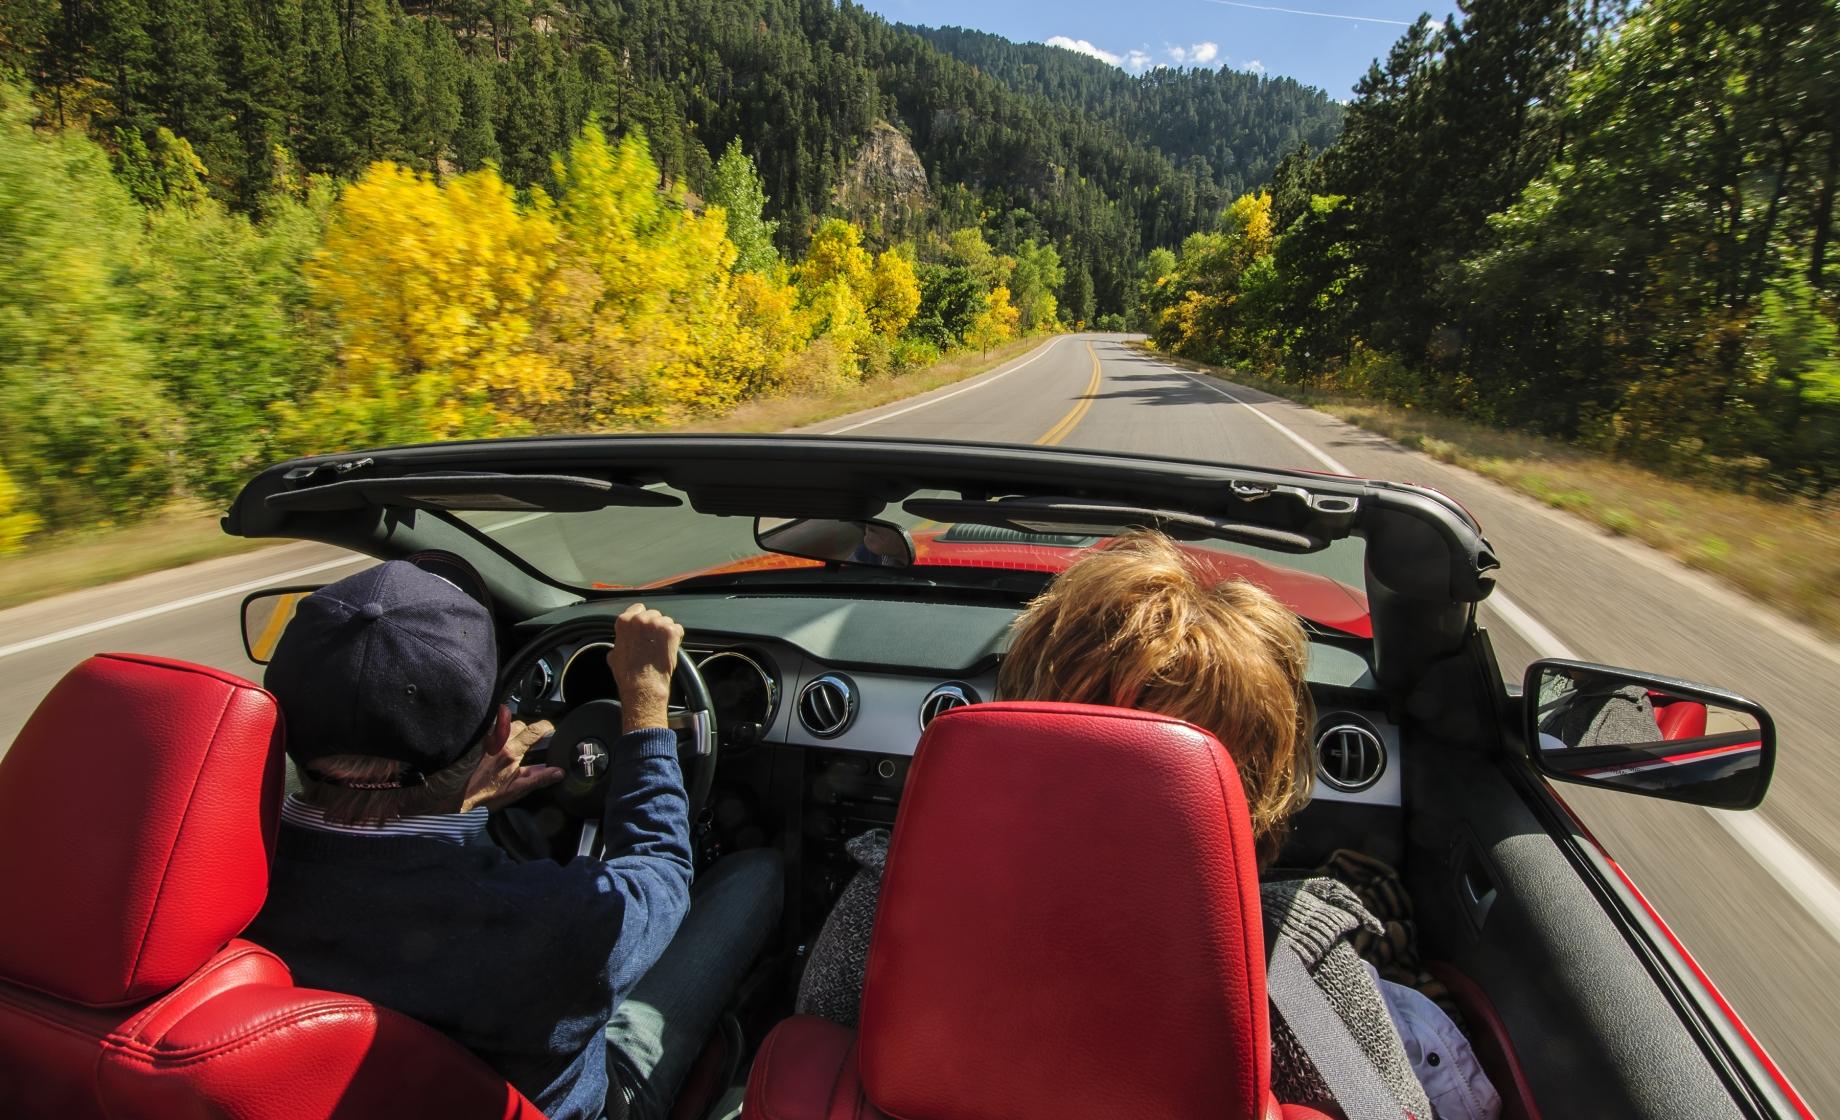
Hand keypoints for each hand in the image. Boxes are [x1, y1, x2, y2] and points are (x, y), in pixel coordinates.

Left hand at [460, 705, 562, 812]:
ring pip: (504, 724)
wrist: (458, 799)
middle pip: (519, 723)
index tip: (551, 730)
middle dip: (528, 729)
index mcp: (511, 753)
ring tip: (516, 741)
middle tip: (532, 740)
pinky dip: (498, 731)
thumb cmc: (487, 796)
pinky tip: (499, 742)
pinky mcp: (477, 742)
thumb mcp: (517, 790)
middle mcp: (498, 741)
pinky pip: (491, 729)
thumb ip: (539, 779)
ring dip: (513, 729)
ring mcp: (486, 740)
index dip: (546, 727)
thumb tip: (559, 772)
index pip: (534, 730)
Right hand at [611, 602, 682, 734]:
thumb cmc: (627, 673)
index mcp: (624, 621)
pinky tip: (669, 648)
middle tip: (653, 641)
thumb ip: (619, 641)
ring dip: (665, 632)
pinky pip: (678, 629)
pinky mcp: (671, 632)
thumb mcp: (614, 654)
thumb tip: (619, 643)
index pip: (638, 608)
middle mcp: (640, 619)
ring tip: (661, 647)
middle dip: (655, 626)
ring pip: (666, 621)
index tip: (645, 629)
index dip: (643, 619)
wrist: (642, 685)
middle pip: (654, 614)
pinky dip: (676, 638)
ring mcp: (656, 624)